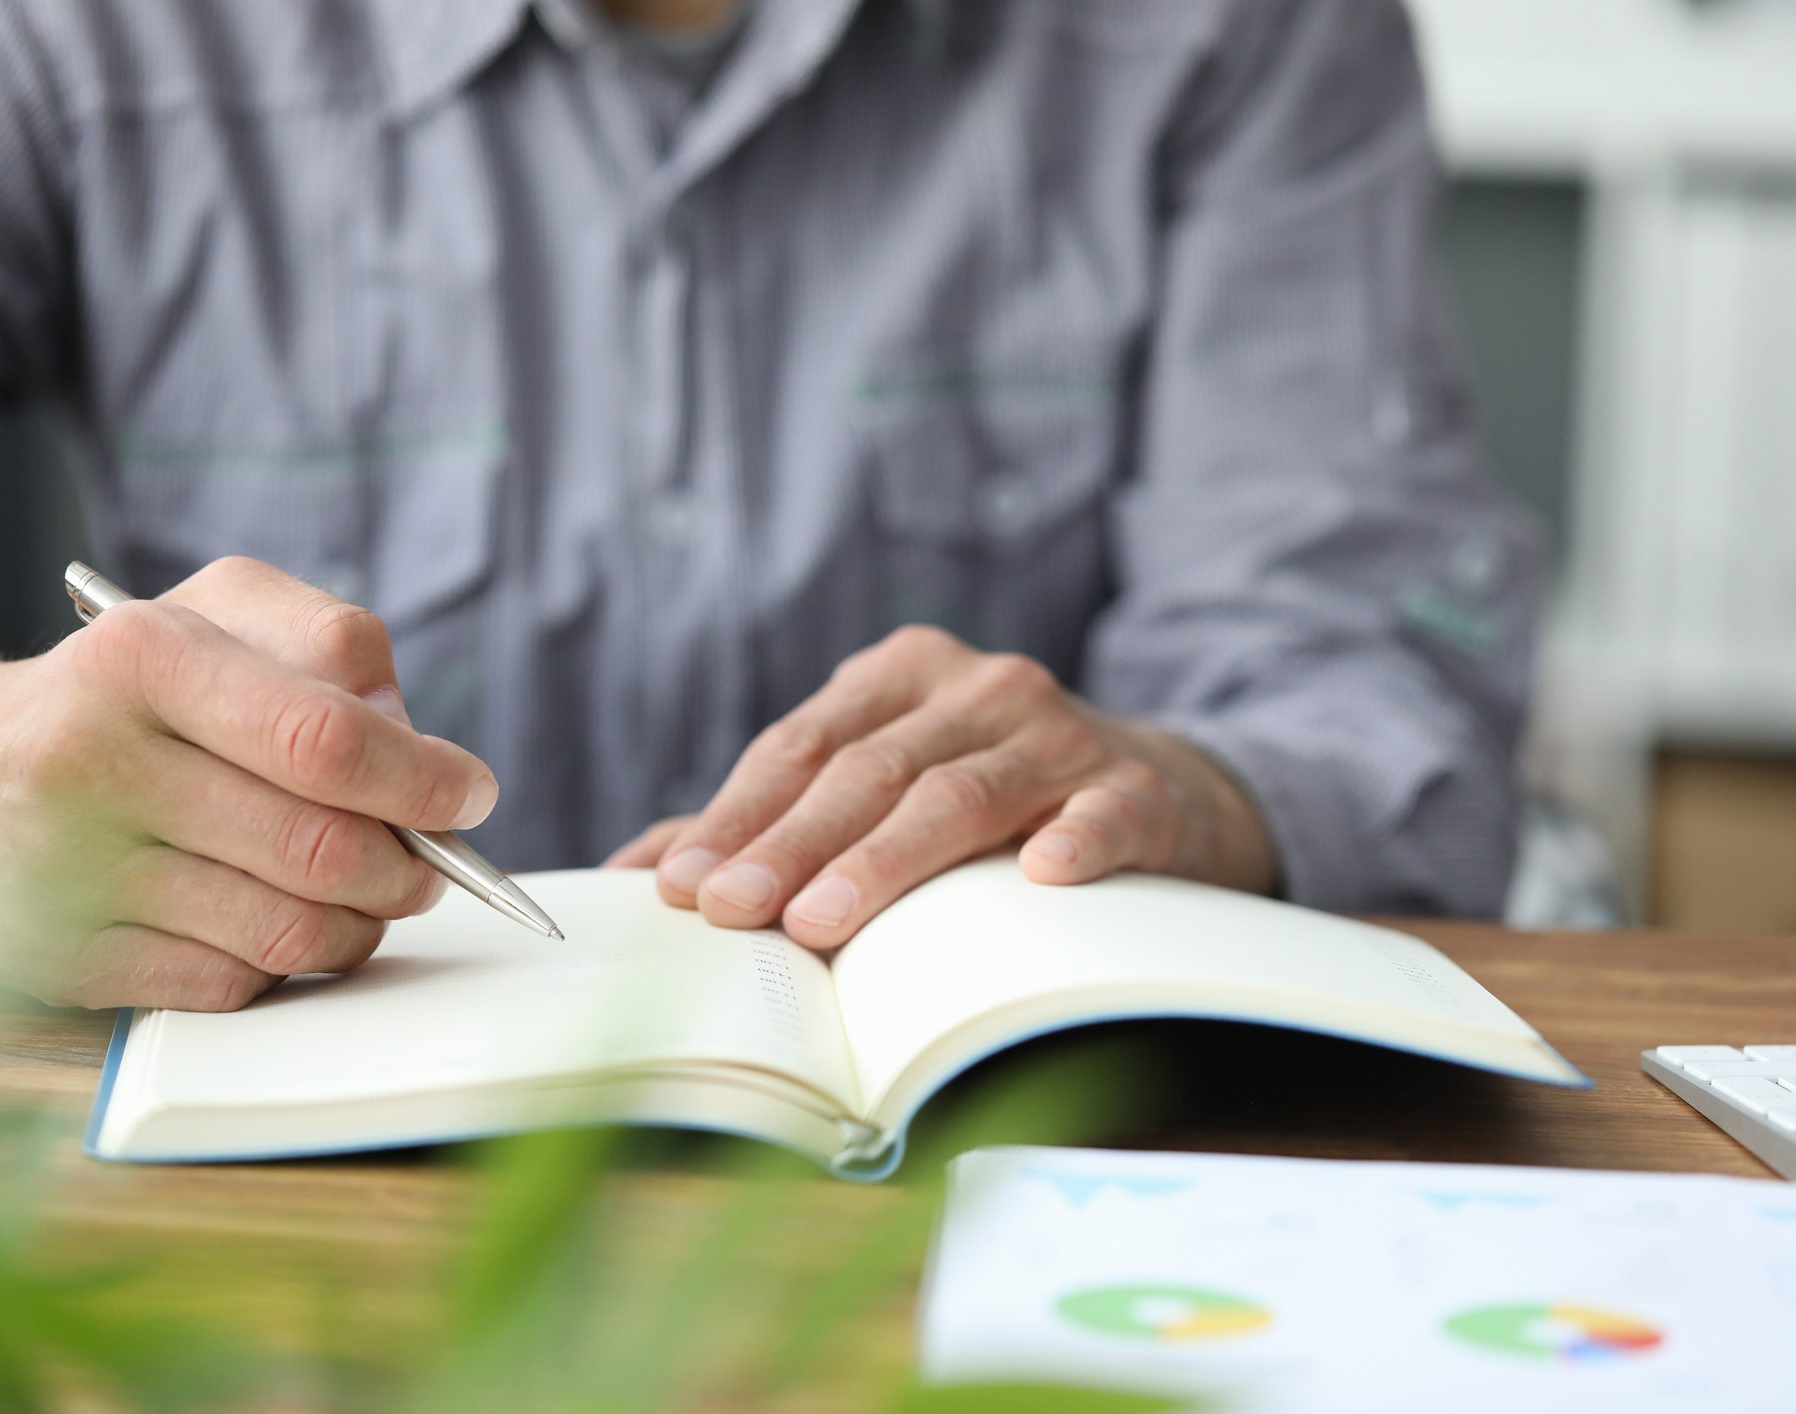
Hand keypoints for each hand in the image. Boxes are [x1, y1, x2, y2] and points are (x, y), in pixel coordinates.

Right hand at [0, 557, 497, 1009]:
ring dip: (360, 925)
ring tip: (366, 896)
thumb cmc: (122, 691)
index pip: (326, 740)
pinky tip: (272, 923)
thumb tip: (420, 745)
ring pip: (288, 931)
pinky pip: (230, 986)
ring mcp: (67, 874)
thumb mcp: (216, 617)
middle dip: (407, 867)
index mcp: (142, 657)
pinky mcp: (60, 962)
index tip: (469, 797)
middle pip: (322, 849)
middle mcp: (90, 763)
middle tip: (428, 865)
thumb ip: (331, 649)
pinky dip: (280, 964)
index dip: (422, 782)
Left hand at [605, 626, 1277, 948]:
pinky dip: (1074, 838)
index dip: (738, 815)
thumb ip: (768, 819)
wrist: (1157, 788)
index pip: (802, 745)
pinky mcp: (1137, 789)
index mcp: (904, 673)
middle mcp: (980, 687)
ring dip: (885, 861)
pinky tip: (1042, 873)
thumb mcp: (883, 781)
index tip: (680, 887)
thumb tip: (638, 873)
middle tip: (730, 912)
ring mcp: (1062, 734)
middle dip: (790, 845)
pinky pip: (1102, 812)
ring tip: (819, 923)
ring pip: (961, 795)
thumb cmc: (990, 793)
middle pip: (868, 771)